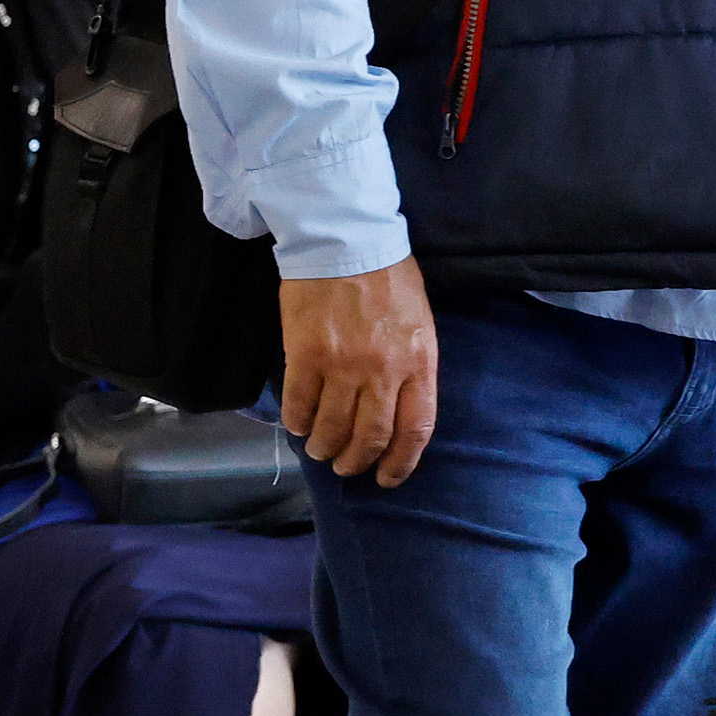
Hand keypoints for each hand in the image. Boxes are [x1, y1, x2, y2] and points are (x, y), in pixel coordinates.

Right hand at [277, 260, 438, 487]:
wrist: (346, 238)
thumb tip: (396, 407)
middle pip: (370, 436)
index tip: (387, 477)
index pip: (415, 429)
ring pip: (332, 426)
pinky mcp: (306, 354)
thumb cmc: (388, 276)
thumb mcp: (419, 323)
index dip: (400, 463)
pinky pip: (299, 403)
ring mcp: (342, 365)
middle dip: (356, 461)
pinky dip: (296, 421)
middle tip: (345, 466)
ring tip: (318, 449)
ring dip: (324, 446)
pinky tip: (296, 424)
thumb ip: (412, 366)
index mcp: (418, 362)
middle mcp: (383, 371)